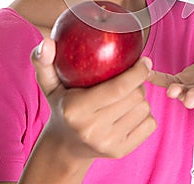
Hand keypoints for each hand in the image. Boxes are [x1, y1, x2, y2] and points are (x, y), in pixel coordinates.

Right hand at [31, 39, 155, 159]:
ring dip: (140, 97)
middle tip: (129, 77)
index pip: (117, 88)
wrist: (65, 147)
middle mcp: (92, 130)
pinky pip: (150, 124)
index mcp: (75, 110)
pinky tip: (129, 111)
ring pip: (144, 109)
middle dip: (138, 82)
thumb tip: (47, 42)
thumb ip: (44, 60)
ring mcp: (108, 144)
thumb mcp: (49, 83)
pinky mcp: (121, 152)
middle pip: (135, 97)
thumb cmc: (61, 105)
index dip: (137, 72)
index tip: (144, 60)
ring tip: (126, 94)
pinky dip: (144, 114)